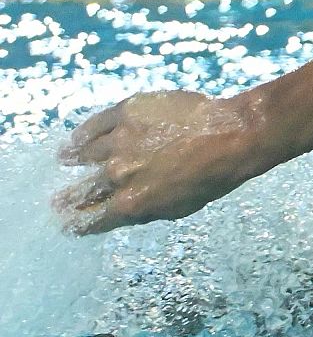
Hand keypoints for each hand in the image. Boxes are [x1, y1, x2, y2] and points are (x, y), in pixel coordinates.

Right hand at [55, 90, 261, 234]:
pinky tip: (77, 138)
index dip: (75, 224)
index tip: (65, 223)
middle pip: (78, 192)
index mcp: (132, 204)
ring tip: (64, 158)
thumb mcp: (178, 207)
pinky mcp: (124, 113)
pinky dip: (82, 134)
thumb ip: (143, 210)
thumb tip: (116, 211)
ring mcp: (118, 142)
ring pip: (82, 154)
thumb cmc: (212, 177)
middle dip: (65, 200)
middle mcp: (118, 174)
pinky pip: (93, 126)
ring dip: (72, 158)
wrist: (232, 135)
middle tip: (56, 202)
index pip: (89, 221)